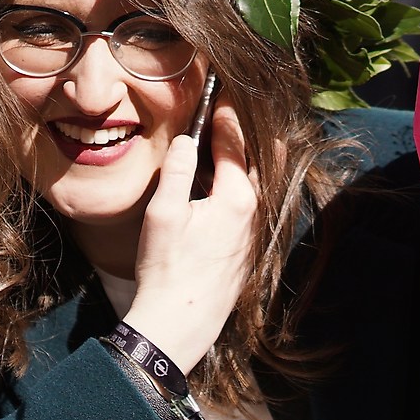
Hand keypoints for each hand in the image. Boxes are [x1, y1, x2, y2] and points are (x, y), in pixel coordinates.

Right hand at [125, 98, 259, 372]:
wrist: (179, 325)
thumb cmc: (167, 270)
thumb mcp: (163, 213)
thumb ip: (175, 170)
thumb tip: (184, 139)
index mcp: (237, 198)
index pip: (233, 144)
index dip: (225, 116)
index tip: (220, 94)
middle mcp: (254, 215)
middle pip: (255, 163)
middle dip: (244, 136)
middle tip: (233, 112)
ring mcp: (254, 237)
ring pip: (256, 188)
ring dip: (245, 164)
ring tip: (233, 144)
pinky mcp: (247, 255)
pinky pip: (251, 211)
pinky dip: (243, 190)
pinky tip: (227, 192)